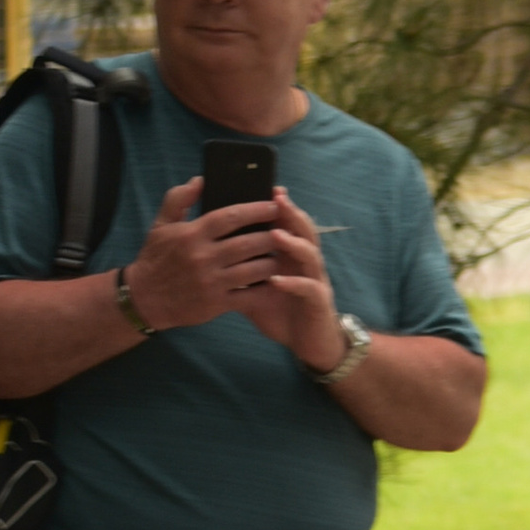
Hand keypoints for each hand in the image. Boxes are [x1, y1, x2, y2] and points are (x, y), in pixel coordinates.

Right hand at [125, 178, 290, 332]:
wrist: (144, 300)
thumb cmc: (155, 258)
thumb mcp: (160, 224)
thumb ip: (178, 198)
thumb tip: (201, 179)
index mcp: (191, 234)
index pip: (230, 216)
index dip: (256, 210)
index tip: (273, 205)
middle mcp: (202, 257)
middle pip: (248, 243)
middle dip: (271, 236)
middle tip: (285, 230)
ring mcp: (211, 282)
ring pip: (253, 269)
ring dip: (272, 261)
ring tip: (282, 253)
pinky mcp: (216, 303)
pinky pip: (248, 295)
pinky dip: (265, 288)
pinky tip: (275, 280)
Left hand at [227, 190, 347, 367]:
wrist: (307, 341)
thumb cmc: (278, 310)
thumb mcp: (254, 285)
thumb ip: (237, 265)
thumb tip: (210, 248)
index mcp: (291, 254)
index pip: (288, 223)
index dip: (281, 206)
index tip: (268, 189)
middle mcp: (305, 262)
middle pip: (304, 230)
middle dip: (290, 214)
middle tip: (275, 199)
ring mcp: (315, 280)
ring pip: (310, 255)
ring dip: (293, 243)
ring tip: (275, 235)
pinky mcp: (318, 301)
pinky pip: (308, 289)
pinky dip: (293, 283)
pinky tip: (276, 279)